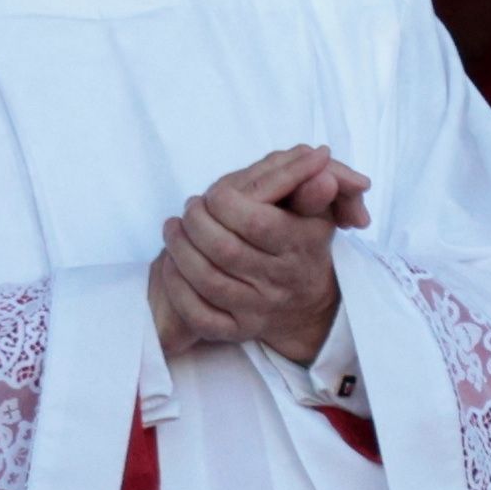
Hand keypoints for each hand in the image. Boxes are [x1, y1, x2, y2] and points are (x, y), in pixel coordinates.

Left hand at [154, 144, 365, 366]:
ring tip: (174, 228)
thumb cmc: (304, 242)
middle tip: (191, 207)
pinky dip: (177, 287)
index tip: (215, 190)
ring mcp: (257, 308)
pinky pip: (198, 316)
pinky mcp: (236, 330)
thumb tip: (318, 159)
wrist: (308, 301)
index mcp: (301, 247)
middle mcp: (280, 281)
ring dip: (179, 248)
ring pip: (206, 279)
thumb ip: (314, 182)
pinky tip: (172, 263)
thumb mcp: (318, 209)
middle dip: (196, 221)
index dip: (224, 201)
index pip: (255, 222)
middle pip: (224, 249)